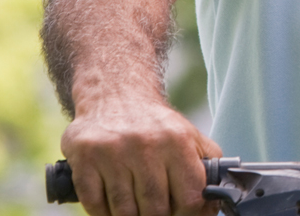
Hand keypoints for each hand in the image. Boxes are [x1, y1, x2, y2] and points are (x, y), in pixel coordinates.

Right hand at [60, 95, 223, 215]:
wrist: (115, 95)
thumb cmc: (157, 126)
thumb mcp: (192, 138)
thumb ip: (208, 169)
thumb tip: (214, 205)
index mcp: (178, 142)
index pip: (190, 198)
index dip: (189, 215)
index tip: (182, 215)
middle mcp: (146, 145)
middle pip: (156, 209)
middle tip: (156, 212)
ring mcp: (113, 152)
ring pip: (124, 211)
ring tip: (135, 208)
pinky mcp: (85, 158)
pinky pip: (95, 204)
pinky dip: (104, 213)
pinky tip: (111, 205)